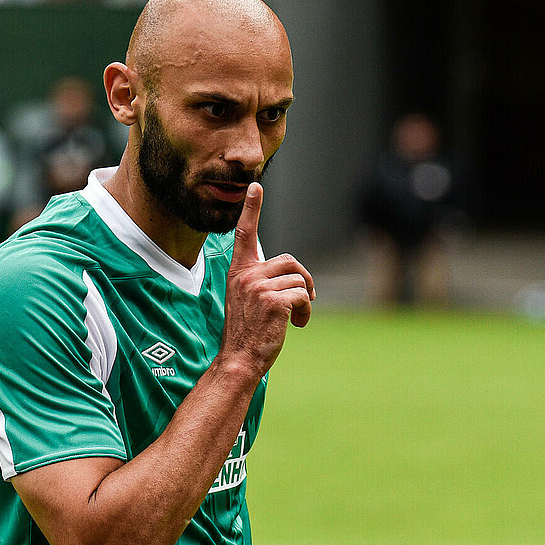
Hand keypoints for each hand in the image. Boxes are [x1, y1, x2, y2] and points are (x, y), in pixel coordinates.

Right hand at [222, 182, 315, 376]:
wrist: (239, 358)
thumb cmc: (247, 331)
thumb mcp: (248, 299)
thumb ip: (262, 282)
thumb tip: (292, 276)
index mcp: (239, 272)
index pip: (246, 234)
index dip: (252, 209)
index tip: (255, 186)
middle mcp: (247, 275)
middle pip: (291, 262)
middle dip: (303, 281)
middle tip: (304, 300)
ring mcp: (259, 288)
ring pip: (300, 281)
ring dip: (305, 301)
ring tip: (294, 318)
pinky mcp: (273, 301)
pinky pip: (303, 296)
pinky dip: (305, 312)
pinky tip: (296, 325)